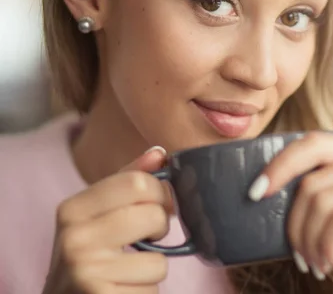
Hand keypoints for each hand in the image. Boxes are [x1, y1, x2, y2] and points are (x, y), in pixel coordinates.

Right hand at [43, 147, 171, 293]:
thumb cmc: (87, 257)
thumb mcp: (96, 215)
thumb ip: (128, 182)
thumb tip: (159, 153)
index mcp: (73, 209)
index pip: (139, 182)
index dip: (160, 194)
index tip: (157, 205)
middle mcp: (74, 238)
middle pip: (154, 215)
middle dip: (160, 229)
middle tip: (145, 239)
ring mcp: (87, 271)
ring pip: (159, 261)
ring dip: (153, 269)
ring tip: (128, 272)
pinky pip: (152, 291)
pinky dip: (145, 292)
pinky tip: (123, 290)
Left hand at [248, 133, 332, 293]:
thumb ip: (322, 189)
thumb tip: (266, 187)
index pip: (312, 142)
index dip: (279, 164)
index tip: (254, 194)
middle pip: (313, 177)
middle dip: (293, 219)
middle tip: (294, 251)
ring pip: (322, 200)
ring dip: (309, 240)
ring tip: (314, 263)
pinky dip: (326, 245)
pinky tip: (328, 262)